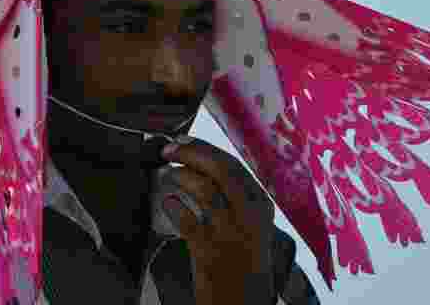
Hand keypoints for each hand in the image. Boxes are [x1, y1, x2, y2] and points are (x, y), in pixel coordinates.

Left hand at [160, 136, 276, 304]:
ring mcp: (230, 233)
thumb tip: (205, 165)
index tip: (185, 141)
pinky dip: (173, 206)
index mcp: (261, 206)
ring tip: (168, 174)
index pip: (234, 165)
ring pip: (204, 189)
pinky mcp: (209, 252)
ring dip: (181, 175)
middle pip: (220, 170)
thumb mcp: (252, 226)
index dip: (205, 148)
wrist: (243, 304)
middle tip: (169, 149)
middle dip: (191, 153)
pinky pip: (186, 220)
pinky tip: (167, 202)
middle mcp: (250, 216)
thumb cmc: (244, 262)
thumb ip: (236, 198)